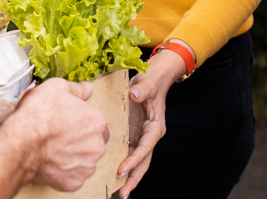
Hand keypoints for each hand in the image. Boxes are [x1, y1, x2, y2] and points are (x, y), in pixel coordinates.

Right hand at [7, 78, 108, 191]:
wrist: (22, 142)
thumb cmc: (38, 115)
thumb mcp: (56, 88)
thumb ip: (77, 89)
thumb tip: (88, 88)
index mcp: (97, 122)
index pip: (98, 124)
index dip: (82, 123)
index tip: (68, 123)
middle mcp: (97, 146)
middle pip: (93, 144)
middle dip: (80, 141)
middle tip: (60, 136)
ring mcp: (86, 166)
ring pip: (84, 161)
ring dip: (73, 157)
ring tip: (53, 149)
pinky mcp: (74, 182)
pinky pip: (72, 177)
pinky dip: (63, 171)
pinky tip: (51, 161)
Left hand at [116, 47, 186, 197]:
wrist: (152, 79)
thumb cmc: (150, 81)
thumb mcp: (147, 83)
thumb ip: (142, 89)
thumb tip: (135, 95)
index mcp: (155, 127)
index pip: (145, 148)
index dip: (134, 160)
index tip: (122, 170)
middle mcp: (149, 136)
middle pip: (143, 162)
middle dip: (133, 178)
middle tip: (122, 193)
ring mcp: (141, 137)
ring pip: (136, 162)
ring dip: (128, 176)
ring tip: (117, 191)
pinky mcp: (133, 135)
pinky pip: (127, 153)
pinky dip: (122, 164)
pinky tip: (110, 175)